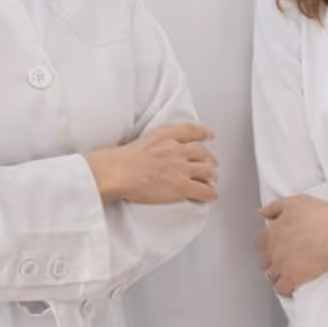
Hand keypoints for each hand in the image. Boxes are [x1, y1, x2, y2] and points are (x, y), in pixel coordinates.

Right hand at [84, 123, 216, 204]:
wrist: (117, 172)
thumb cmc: (118, 160)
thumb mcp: (137, 141)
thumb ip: (150, 143)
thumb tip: (149, 151)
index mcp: (165, 136)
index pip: (191, 131)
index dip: (203, 133)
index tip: (209, 135)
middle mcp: (177, 150)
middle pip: (203, 153)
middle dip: (208, 160)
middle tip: (208, 166)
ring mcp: (181, 168)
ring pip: (207, 171)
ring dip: (210, 177)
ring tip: (210, 181)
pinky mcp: (182, 186)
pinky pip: (203, 190)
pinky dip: (209, 194)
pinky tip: (210, 196)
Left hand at [257, 195, 327, 297]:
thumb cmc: (320, 214)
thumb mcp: (295, 202)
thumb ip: (274, 207)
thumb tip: (261, 213)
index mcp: (271, 232)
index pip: (259, 244)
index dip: (267, 246)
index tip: (276, 246)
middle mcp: (273, 250)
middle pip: (264, 262)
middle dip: (272, 261)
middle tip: (284, 260)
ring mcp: (282, 266)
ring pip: (271, 276)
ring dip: (278, 275)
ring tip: (288, 274)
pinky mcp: (293, 278)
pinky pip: (282, 289)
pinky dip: (285, 289)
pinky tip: (291, 287)